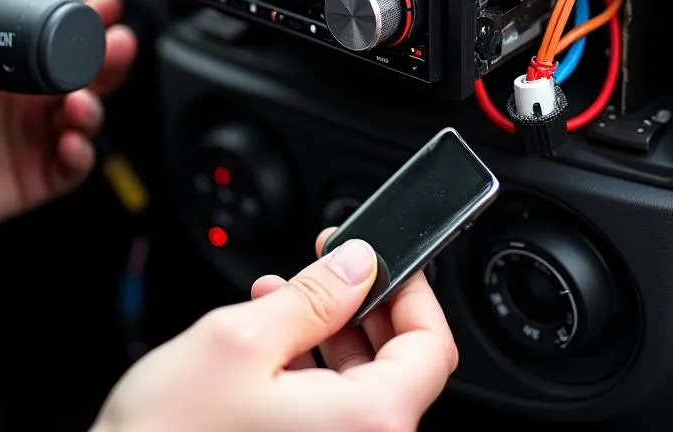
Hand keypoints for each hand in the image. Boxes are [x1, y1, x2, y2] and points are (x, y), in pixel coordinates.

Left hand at [0, 0, 137, 239]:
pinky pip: (73, 167)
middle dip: (111, 59)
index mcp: (20, 70)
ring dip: (93, 108)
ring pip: (88, 119)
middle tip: (118, 45)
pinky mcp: (37, 179)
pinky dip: (81, 154)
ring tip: (81, 104)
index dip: (92, 24)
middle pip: (92, 77)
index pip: (67, 42)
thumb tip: (10, 1)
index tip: (107, 6)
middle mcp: (35, 103)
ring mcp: (39, 139)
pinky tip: (72, 143)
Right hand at [92, 230, 457, 431]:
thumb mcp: (239, 340)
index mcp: (366, 423)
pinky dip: (308, 369)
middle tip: (332, 265)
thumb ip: (313, 296)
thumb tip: (359, 263)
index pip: (433, 348)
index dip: (414, 290)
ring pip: (359, 387)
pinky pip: (329, 413)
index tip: (390, 257)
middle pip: (397, 365)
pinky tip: (269, 339)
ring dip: (327, 331)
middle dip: (362, 304)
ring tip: (281, 296)